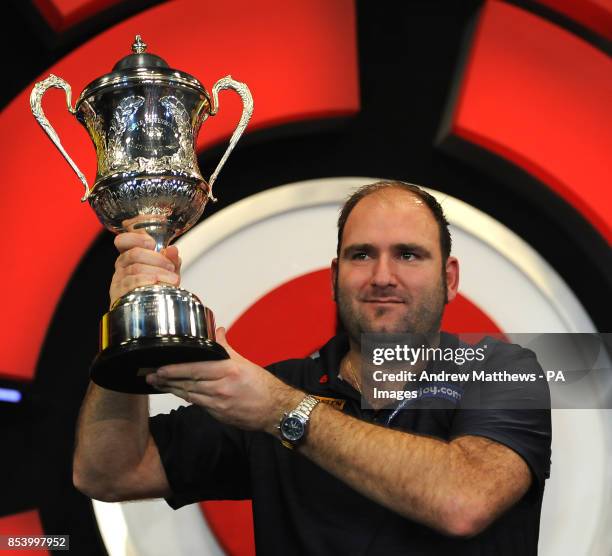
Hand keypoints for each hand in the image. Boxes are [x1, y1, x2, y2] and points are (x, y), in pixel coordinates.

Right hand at [110, 232, 180, 307]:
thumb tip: (173, 249)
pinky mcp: (120, 294)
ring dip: (157, 272)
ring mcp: (119, 280)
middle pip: (133, 254)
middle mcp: (122, 266)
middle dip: (156, 258)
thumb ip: (171, 260)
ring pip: (135, 268)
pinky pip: (132, 283)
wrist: (151, 314)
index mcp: (130, 256)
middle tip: (171, 266)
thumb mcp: (167, 272)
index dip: (135, 237)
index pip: (123, 240)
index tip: (152, 242)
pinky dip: (146, 281)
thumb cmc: (156, 289)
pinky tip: (156, 283)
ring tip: (172, 278)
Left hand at [146, 327, 303, 433]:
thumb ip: (226, 347)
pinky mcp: (218, 415)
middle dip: (166, 379)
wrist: (276, 410)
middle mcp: (221, 388)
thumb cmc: (263, 386)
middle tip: (150, 375)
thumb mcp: (244, 362)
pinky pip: (198, 405)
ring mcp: (219, 404)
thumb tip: (217, 331)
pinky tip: (177, 393)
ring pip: (189, 395)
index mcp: (228, 371)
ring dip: (171, 389)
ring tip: (157, 384)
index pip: (194, 369)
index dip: (174, 369)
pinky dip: (186, 397)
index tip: (160, 367)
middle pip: (187, 383)